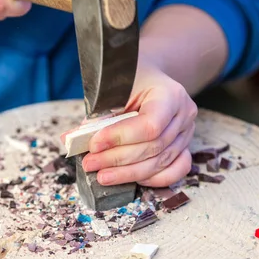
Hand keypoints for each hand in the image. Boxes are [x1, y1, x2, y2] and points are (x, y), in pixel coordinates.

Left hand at [78, 56, 196, 187]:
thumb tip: (71, 141)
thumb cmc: (130, 81)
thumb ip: (97, 115)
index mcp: (169, 94)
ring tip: (102, 175)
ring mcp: (187, 133)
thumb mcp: (113, 89)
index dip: (120, 138)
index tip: (94, 144)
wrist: (149, 78)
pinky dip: (153, 179)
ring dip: (128, 174)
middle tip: (90, 164)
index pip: (149, 125)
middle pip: (153, 147)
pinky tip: (130, 180)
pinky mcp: (184, 148)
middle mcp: (183, 115)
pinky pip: (175, 171)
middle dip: (118, 159)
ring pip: (160, 163)